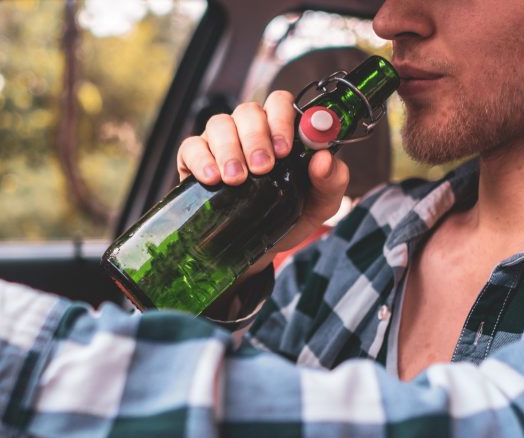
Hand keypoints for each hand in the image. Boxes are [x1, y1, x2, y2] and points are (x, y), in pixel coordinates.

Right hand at [176, 91, 349, 268]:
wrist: (257, 249)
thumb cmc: (289, 217)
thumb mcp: (320, 205)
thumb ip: (331, 181)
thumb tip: (323, 159)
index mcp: (280, 131)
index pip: (279, 103)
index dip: (281, 119)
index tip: (285, 150)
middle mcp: (248, 131)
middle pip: (247, 112)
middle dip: (255, 138)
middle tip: (262, 168)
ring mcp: (220, 144)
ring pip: (219, 125)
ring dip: (229, 150)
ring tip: (236, 179)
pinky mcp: (194, 161)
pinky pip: (191, 147)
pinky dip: (200, 160)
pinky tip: (211, 179)